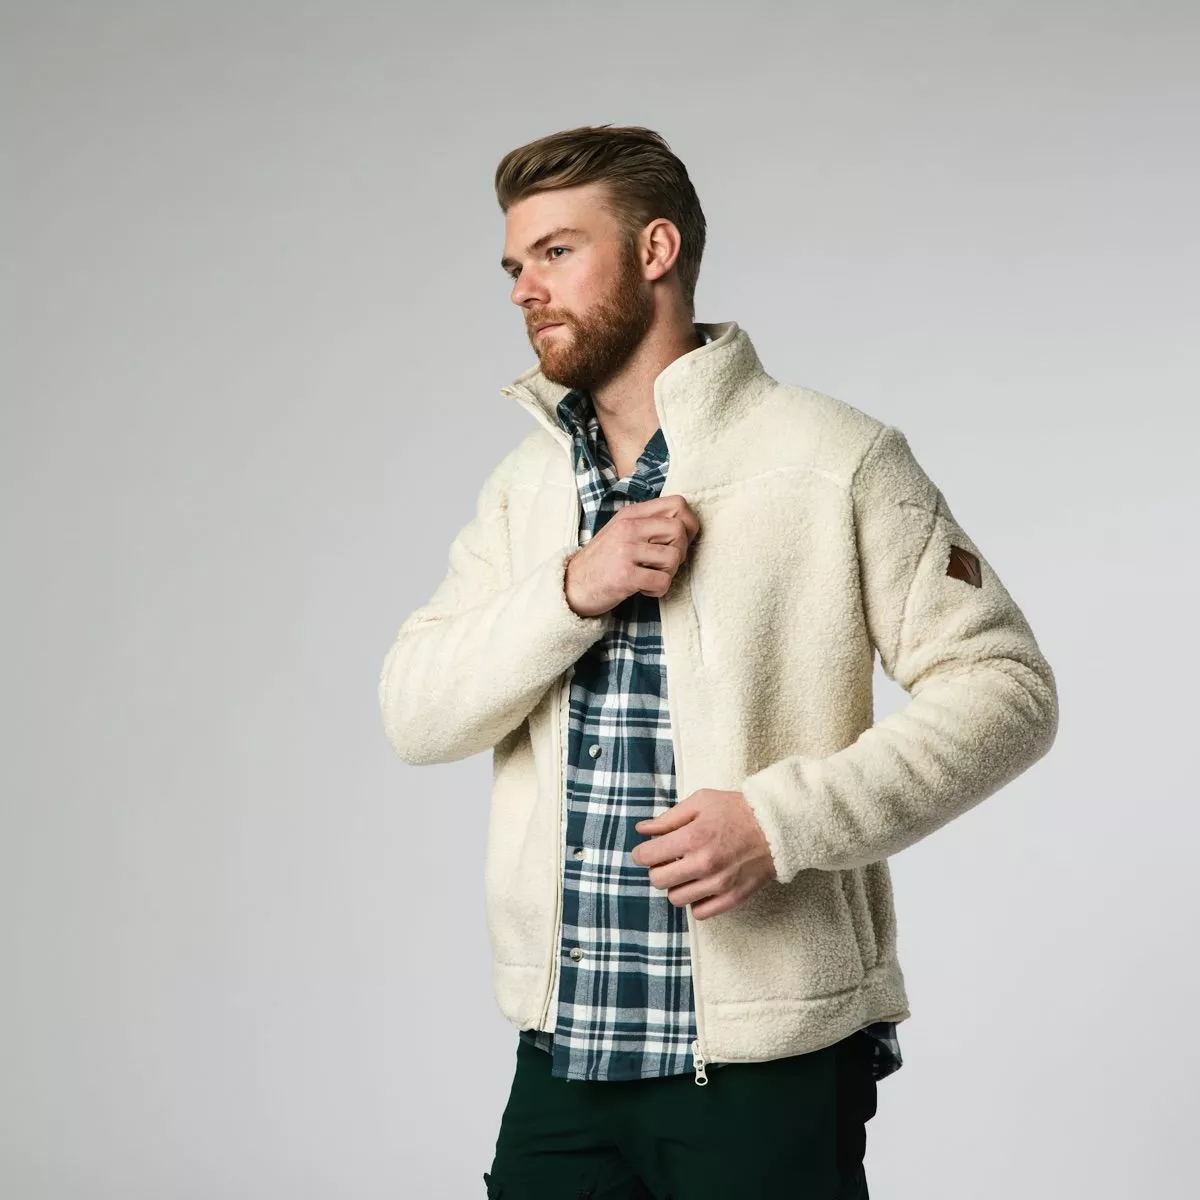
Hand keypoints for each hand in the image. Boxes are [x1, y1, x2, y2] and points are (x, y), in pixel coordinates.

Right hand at [564, 493, 699, 617]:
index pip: (677, 504)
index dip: (689, 524)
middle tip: (665, 564)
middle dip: (681, 551)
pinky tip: (644, 589)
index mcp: (630, 514)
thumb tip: (685, 526)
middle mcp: (628, 528)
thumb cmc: (602, 560)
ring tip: (652, 577)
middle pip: (679, 530)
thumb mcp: (621, 531)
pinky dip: (658, 590)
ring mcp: (626, 550)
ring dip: (669, 574)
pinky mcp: (625, 575)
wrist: (572, 585)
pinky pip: (662, 581)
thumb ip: (648, 523)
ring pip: (674, 557)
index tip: (680, 541)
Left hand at [629, 789, 776, 919]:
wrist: (777, 825)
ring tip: (687, 872)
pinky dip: (696, 902)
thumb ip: (668, 818)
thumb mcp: (701, 802)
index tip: (646, 851)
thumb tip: (642, 829)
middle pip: (658, 881)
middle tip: (668, 861)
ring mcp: (719, 884)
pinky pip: (700, 913)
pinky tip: (701, 886)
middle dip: (658, 869)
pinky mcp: (733, 898)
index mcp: (693, 837)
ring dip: (676, 886)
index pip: (648, 856)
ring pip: (676, 899)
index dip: (642, 853)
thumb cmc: (737, 809)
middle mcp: (703, 864)